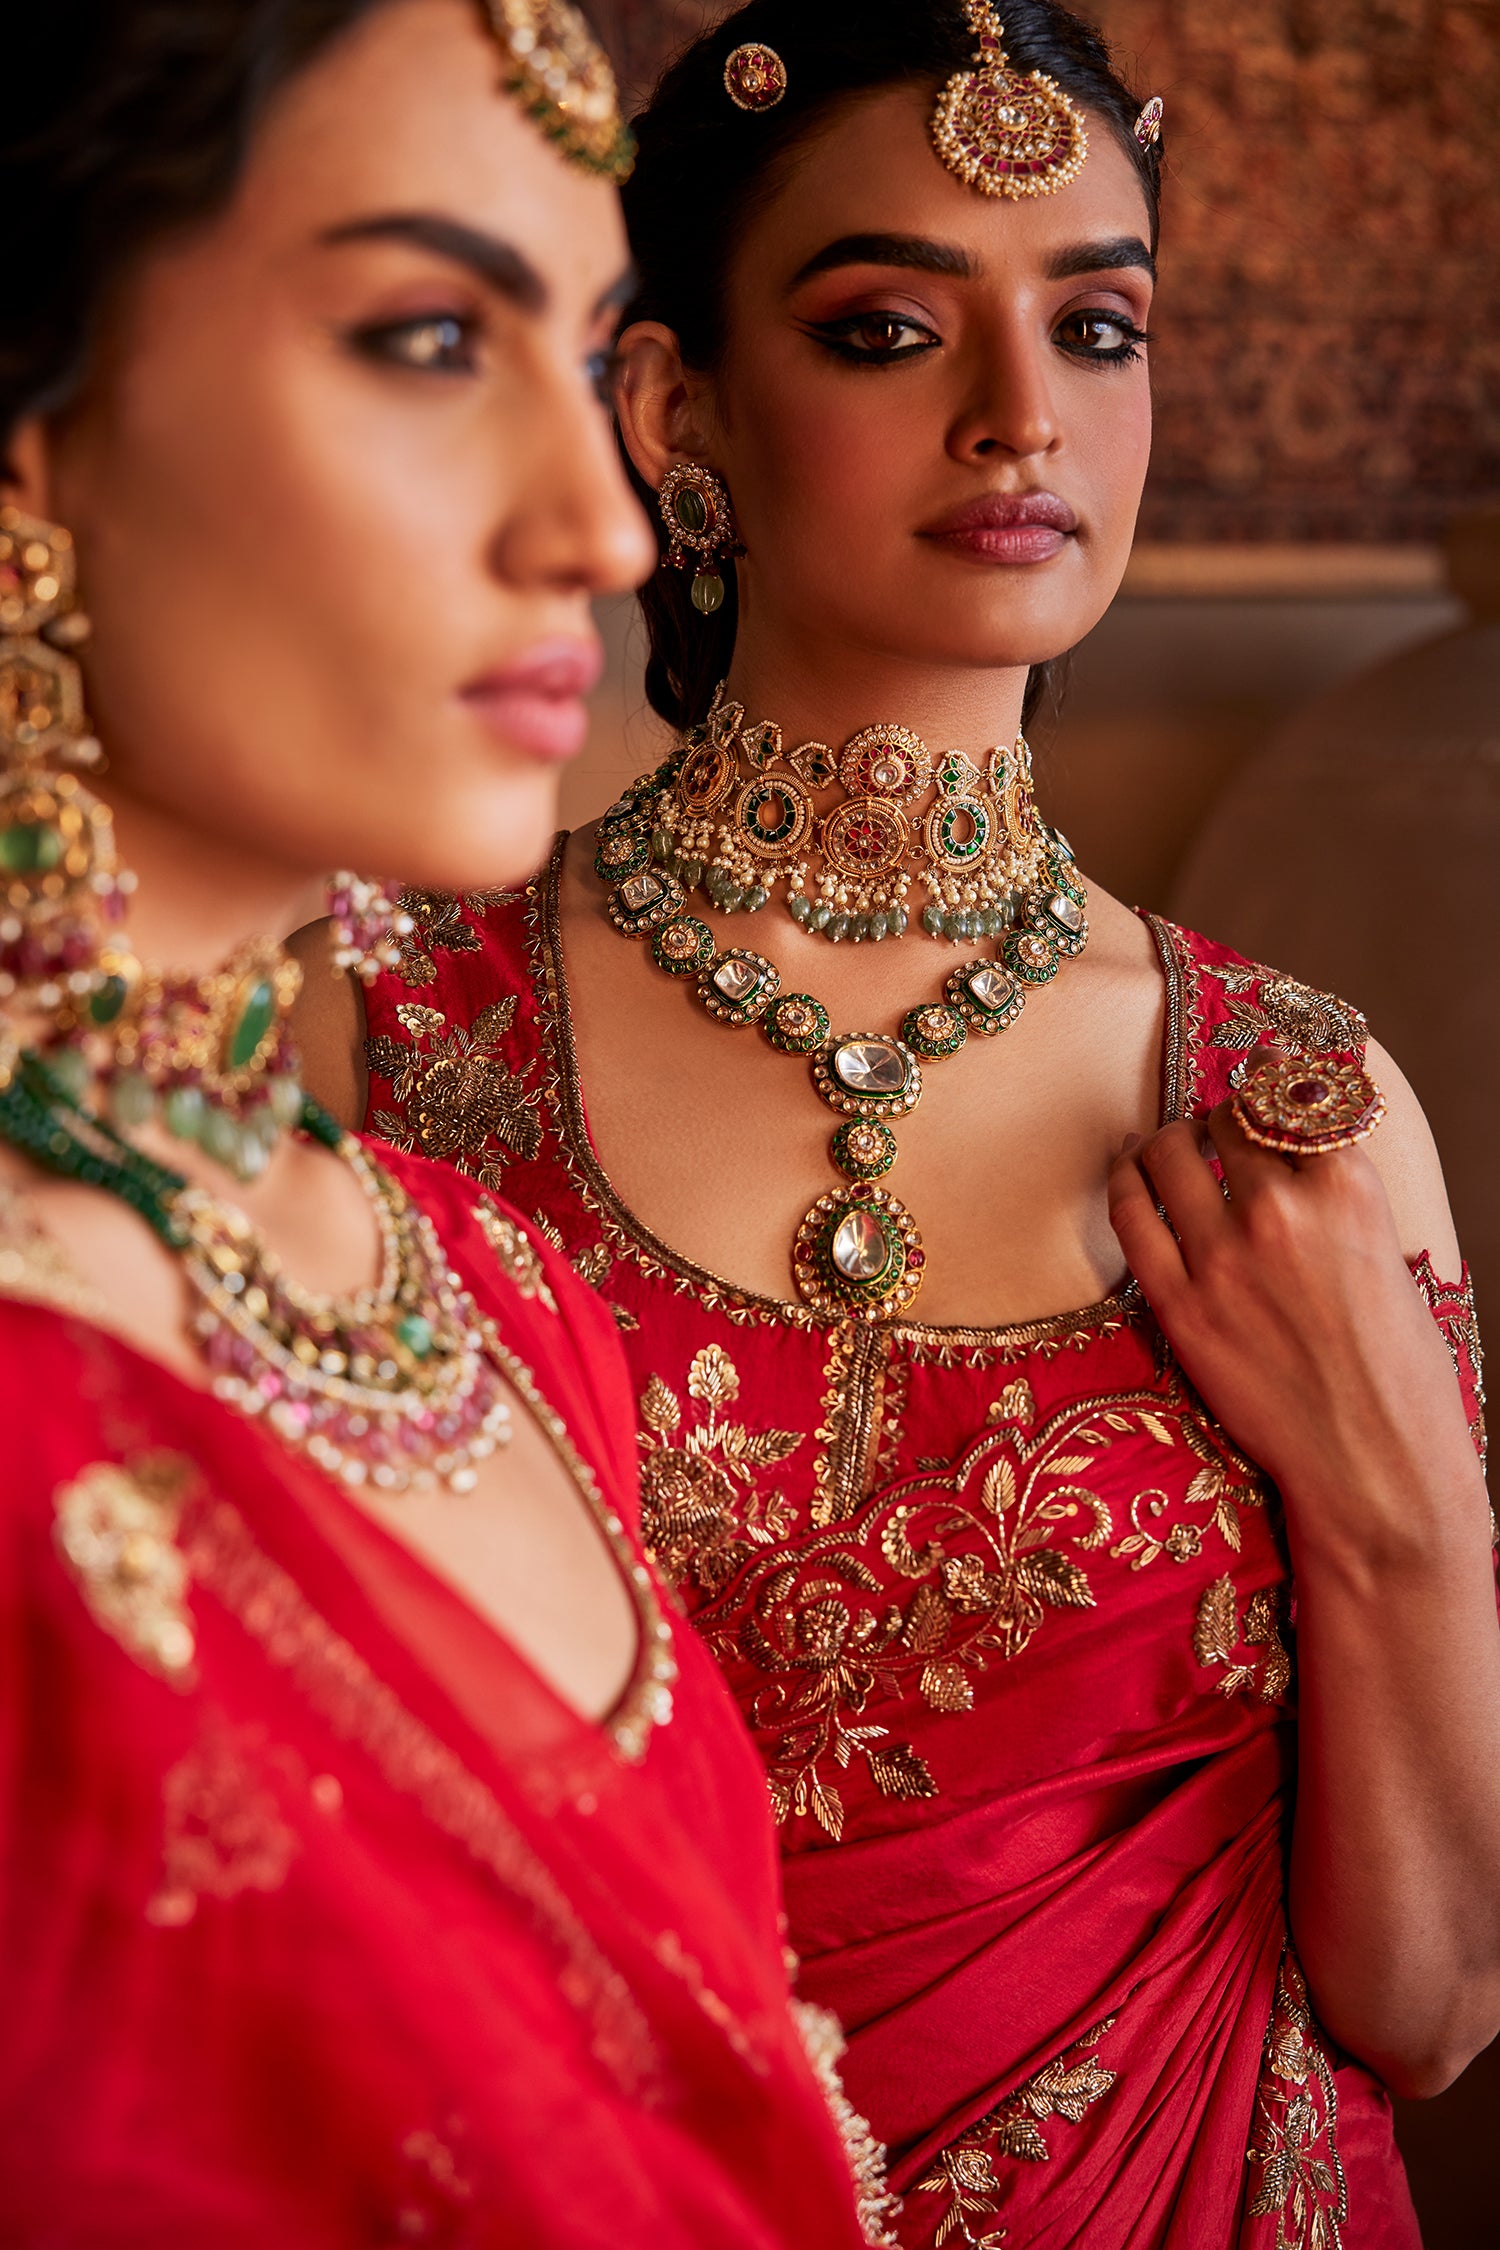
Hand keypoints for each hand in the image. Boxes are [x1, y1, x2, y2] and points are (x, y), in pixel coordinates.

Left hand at [1107, 1055, 1479, 1567]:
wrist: (1373, 1462)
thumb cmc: (1397, 1372)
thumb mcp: (1390, 1257)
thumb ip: (1339, 1199)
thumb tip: (1295, 1155)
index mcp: (1348, 1190)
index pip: (1290, 1102)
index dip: (1269, 1090)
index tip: (1257, 1084)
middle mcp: (1281, 1209)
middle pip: (1225, 1121)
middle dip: (1217, 1118)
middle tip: (1211, 1129)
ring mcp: (1222, 1256)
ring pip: (1168, 1155)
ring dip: (1165, 1140)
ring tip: (1165, 1146)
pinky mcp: (1178, 1304)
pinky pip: (1129, 1216)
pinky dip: (1123, 1182)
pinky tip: (1127, 1173)